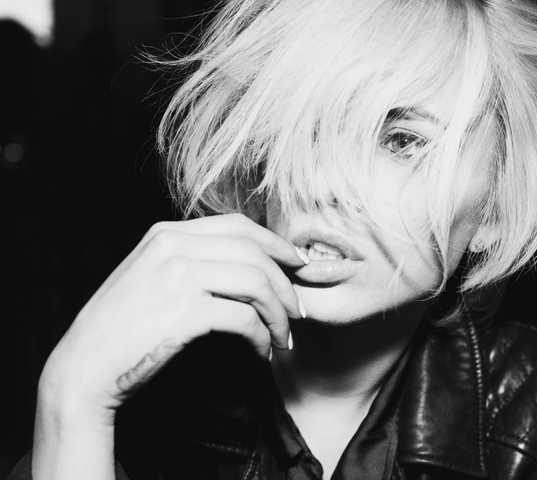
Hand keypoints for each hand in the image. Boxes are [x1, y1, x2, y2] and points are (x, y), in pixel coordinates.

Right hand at [38, 213, 305, 414]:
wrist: (85, 365)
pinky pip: (244, 318)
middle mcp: (174, 246)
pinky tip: (262, 350)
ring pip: (256, 283)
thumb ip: (194, 261)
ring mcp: (179, 275)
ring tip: (285, 337)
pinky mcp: (184, 311)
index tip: (297, 265)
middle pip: (254, 252)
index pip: (238, 226)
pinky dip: (262, 336)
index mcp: (168, 233)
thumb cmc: (124, 327)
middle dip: (286, 283)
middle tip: (299, 310)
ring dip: (280, 313)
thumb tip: (252, 267)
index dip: (276, 244)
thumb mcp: (153, 276)